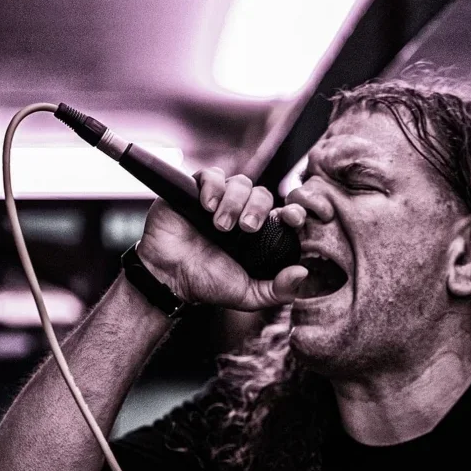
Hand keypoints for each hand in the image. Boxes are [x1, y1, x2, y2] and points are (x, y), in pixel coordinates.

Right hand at [135, 168, 307, 310]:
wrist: (167, 278)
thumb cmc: (206, 283)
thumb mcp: (248, 295)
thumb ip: (278, 290)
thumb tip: (302, 272)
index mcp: (259, 233)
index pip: (284, 212)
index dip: (294, 211)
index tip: (294, 218)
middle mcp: (241, 212)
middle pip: (262, 193)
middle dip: (257, 208)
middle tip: (246, 229)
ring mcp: (218, 200)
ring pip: (240, 182)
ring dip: (234, 201)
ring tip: (220, 225)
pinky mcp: (193, 191)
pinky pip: (211, 175)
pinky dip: (213, 187)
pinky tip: (207, 206)